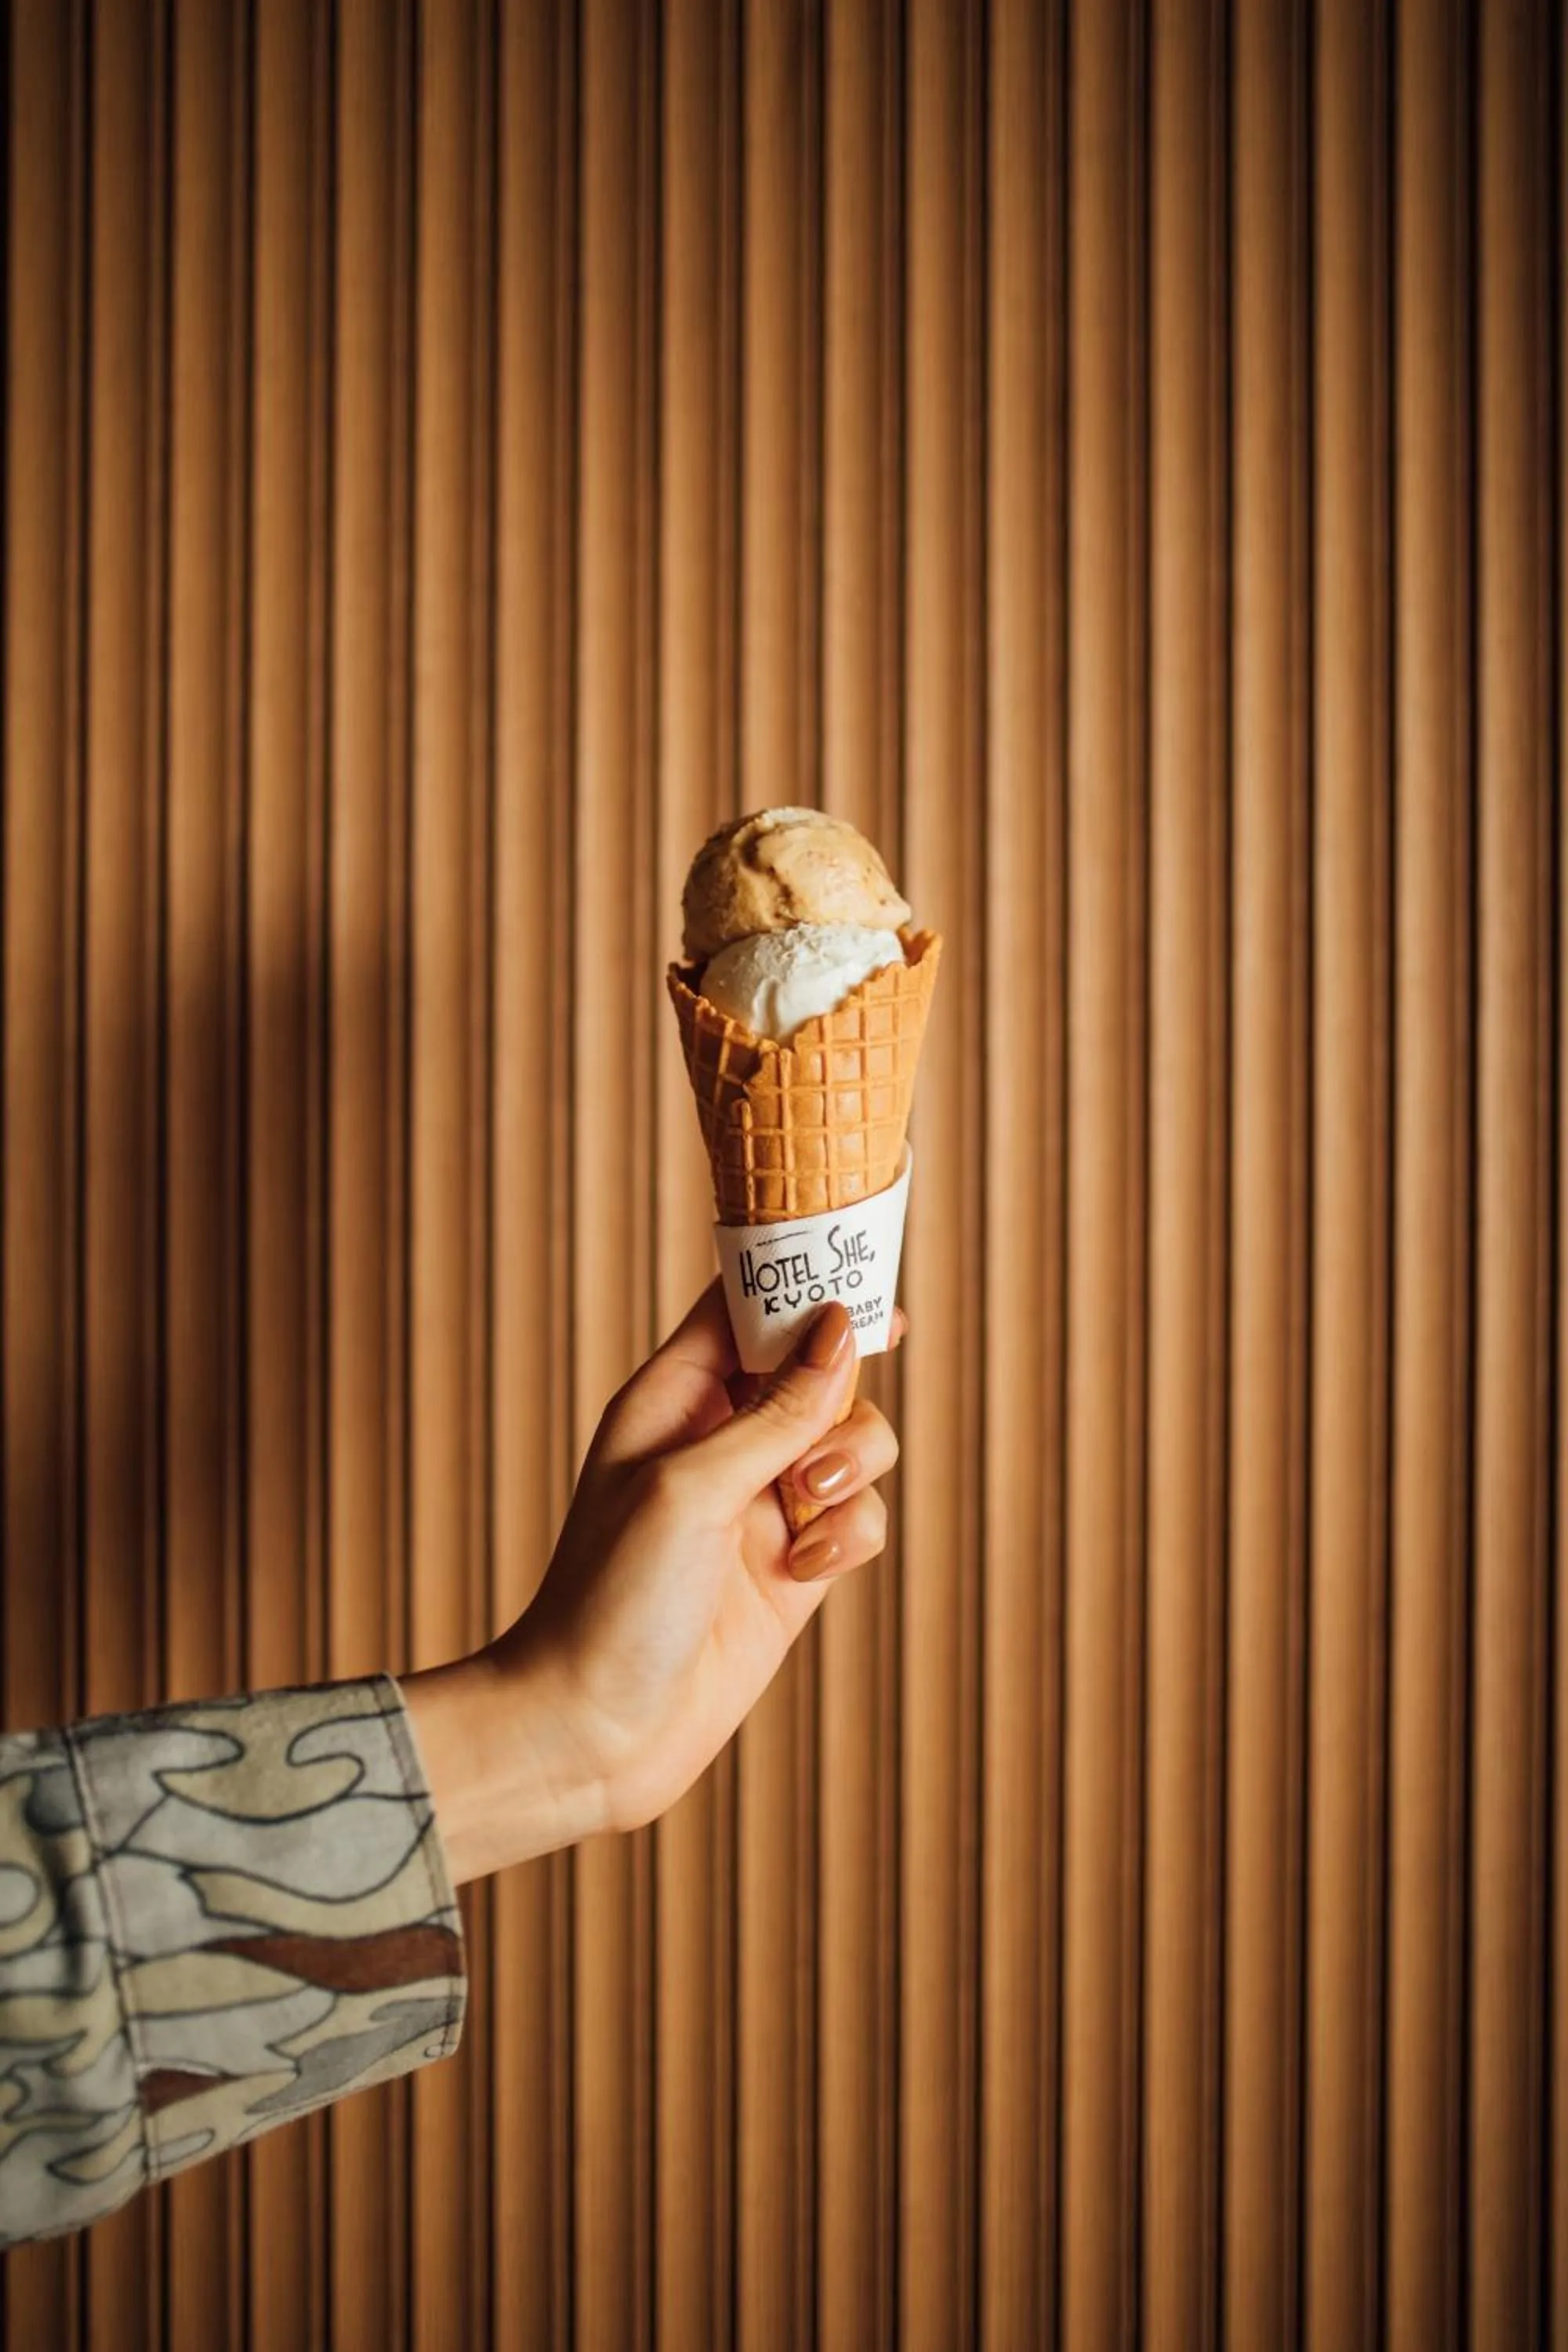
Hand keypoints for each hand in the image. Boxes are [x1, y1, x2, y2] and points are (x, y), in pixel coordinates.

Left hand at [403, 1285, 899, 1880]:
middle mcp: (722, 1439)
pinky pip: (859, 1516)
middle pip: (819, 1366)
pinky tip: (803, 1573)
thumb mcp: (692, 1486)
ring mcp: (763, 1502)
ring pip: (854, 1440)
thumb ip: (775, 1411)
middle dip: (840, 1390)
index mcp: (675, 1395)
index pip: (744, 1303)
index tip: (860, 1268)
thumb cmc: (612, 1597)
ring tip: (804, 1507)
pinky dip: (849, 1535)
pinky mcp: (796, 1565)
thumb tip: (842, 1330)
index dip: (801, 1278)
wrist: (595, 1730)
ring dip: (850, 1465)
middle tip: (823, 1428)